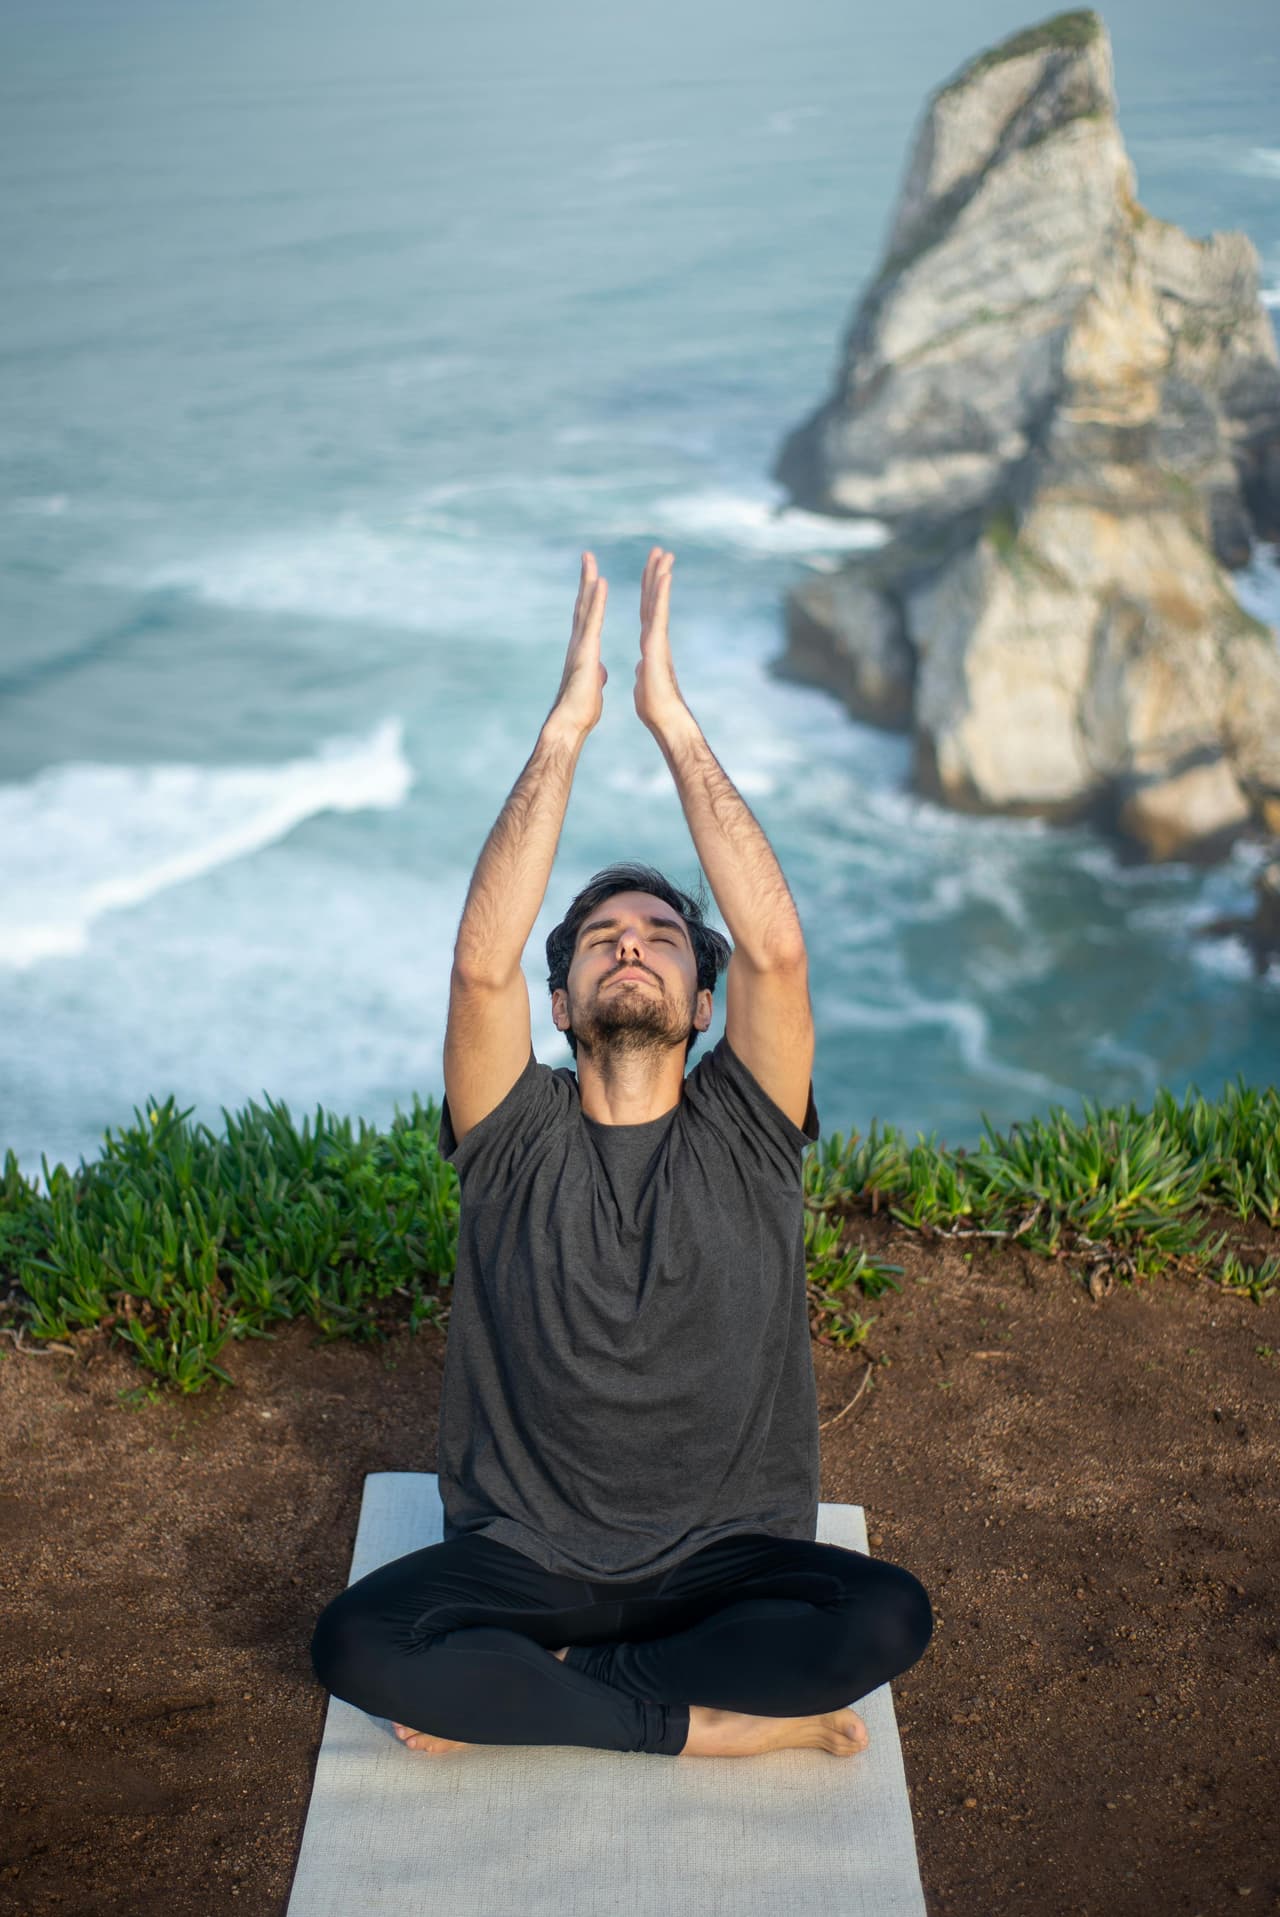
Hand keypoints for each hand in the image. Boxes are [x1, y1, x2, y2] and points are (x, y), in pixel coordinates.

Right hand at [549, 552, 607, 735]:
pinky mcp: (585, 651)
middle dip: (585, 580)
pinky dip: (597, 601)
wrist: (570, 724)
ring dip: (588, 582)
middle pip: (583, 605)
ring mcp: (580, 645)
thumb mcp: (593, 687)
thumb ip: (595, 674)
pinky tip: (600, 583)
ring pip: (585, 608)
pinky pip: (593, 621)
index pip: (588, 618)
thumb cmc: (580, 710)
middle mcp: (578, 643)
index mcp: (583, 650)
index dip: (591, 597)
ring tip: (590, 559)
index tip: (594, 577)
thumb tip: (599, 670)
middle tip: (587, 556)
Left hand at [633, 547, 687, 734]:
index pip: (647, 612)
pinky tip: (664, 576)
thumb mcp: (643, 682)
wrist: (664, 717)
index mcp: (649, 644)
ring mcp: (658, 638)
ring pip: (658, 602)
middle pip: (654, 600)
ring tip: (664, 554)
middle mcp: (656, 636)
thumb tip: (641, 666)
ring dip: (661, 576)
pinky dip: (662, 594)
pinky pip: (659, 614)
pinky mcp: (658, 644)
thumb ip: (643, 670)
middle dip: (657, 575)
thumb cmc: (655, 705)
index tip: (651, 571)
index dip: (648, 591)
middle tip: (660, 551)